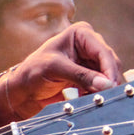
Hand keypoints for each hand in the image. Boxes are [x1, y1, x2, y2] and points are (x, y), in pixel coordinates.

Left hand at [0, 22, 121, 125]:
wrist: (22, 91)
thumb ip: (80, 75)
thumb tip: (106, 84)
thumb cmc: (32, 72)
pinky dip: (98, 94)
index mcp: (81, 33)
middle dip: (108, 81)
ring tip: (96, 100)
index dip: (109, 70)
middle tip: (106, 97)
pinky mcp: (89, 77)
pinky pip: (102, 86)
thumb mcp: (55, 69)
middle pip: (110, 64)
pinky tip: (89, 100)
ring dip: (104, 89)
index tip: (111, 86)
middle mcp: (89, 45)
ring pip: (108, 76)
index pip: (103, 51)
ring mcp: (90, 61)